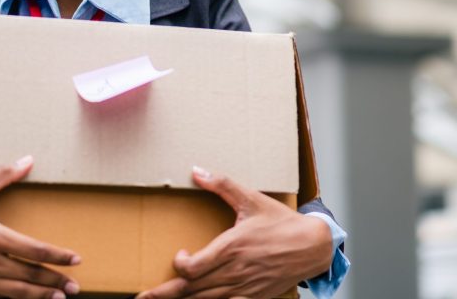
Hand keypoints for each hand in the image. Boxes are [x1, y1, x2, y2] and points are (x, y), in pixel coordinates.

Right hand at [0, 156, 81, 297]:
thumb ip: (3, 175)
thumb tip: (28, 160)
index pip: (35, 250)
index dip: (58, 257)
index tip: (76, 260)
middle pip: (29, 276)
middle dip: (54, 283)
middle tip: (75, 287)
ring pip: (14, 293)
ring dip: (38, 296)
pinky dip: (12, 298)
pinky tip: (23, 297)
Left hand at [138, 166, 333, 298]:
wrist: (313, 247)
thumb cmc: (282, 223)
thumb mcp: (251, 199)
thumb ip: (222, 185)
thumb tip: (197, 171)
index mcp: (231, 248)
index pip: (193, 268)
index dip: (180, 265)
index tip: (180, 255)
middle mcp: (234, 272)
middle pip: (192, 290)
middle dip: (164, 294)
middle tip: (143, 297)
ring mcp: (243, 288)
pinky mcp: (253, 297)